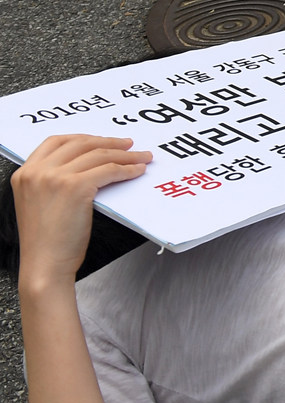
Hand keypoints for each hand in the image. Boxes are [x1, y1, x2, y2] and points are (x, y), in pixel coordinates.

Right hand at [12, 135, 150, 290]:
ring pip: (99, 155)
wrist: (44, 264)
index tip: (103, 140)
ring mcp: (55, 177)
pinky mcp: (75, 187)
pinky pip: (109, 170)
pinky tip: (137, 172)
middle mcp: (37, 171)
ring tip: (142, 157)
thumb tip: (86, 167)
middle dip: (110, 142)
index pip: (56, 141)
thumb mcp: (38, 202)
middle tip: (129, 145)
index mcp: (24, 172)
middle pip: (81, 144)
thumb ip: (51, 181)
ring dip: (126, 155)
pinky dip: (127, 169)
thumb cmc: (46, 241)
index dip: (84, 138)